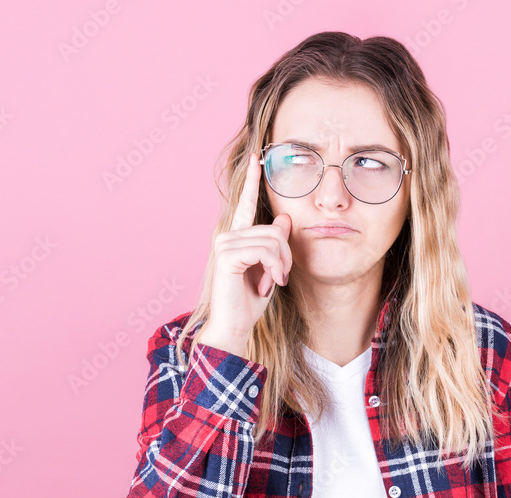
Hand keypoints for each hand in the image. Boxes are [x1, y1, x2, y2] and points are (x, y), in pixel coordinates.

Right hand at [199, 152, 291, 354]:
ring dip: (281, 265)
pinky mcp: (227, 255)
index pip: (246, 203)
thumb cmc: (249, 302)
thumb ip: (275, 245)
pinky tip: (269, 284)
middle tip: (281, 277)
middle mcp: (227, 236)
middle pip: (274, 229)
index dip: (251, 180)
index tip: (257, 157)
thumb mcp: (270, 269)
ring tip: (273, 283)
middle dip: (286, 255)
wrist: (234, 327)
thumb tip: (283, 218)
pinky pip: (265, 251)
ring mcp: (224, 244)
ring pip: (273, 239)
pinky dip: (274, 268)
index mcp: (236, 237)